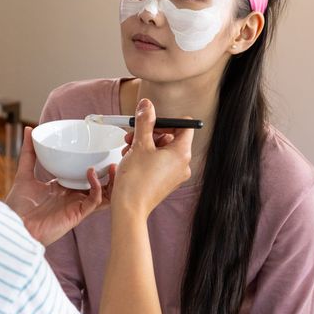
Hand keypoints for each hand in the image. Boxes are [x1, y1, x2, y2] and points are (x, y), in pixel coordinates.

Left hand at [5, 127, 112, 245]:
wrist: (14, 225)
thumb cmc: (18, 206)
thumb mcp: (24, 174)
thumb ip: (28, 153)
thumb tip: (29, 130)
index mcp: (64, 189)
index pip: (85, 177)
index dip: (96, 167)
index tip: (101, 151)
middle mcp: (73, 198)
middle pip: (100, 186)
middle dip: (110, 174)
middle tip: (114, 158)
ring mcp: (76, 206)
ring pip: (104, 195)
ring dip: (111, 182)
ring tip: (113, 166)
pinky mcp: (77, 214)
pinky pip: (95, 201)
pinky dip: (97, 187)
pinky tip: (91, 173)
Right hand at [111, 99, 193, 217]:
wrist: (129, 209)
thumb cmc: (136, 181)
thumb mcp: (139, 144)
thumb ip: (145, 121)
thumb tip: (147, 105)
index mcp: (182, 153)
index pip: (184, 125)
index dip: (166, 120)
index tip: (150, 122)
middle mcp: (183, 164)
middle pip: (171, 137)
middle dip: (150, 133)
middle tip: (133, 136)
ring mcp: (175, 175)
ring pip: (162, 150)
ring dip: (145, 145)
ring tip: (129, 150)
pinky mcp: (165, 182)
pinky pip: (159, 163)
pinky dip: (146, 157)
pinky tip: (131, 160)